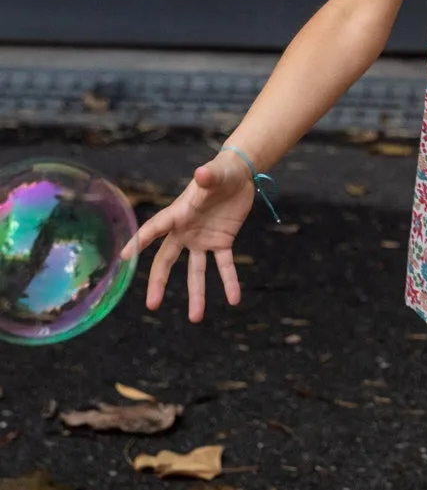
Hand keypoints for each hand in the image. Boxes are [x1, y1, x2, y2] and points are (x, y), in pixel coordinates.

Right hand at [124, 150, 255, 320]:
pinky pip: (224, 265)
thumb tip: (202, 172)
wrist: (238, 175)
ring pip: (195, 271)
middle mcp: (185, 231)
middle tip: (152, 306)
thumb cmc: (220, 172)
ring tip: (196, 318)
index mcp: (178, 214)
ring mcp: (202, 239)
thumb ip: (208, 176)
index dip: (140, 241)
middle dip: (159, 282)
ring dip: (196, 293)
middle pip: (167, 260)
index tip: (125, 257)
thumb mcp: (215, 173)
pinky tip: (234, 299)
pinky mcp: (222, 242)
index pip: (154, 229)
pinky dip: (229, 281)